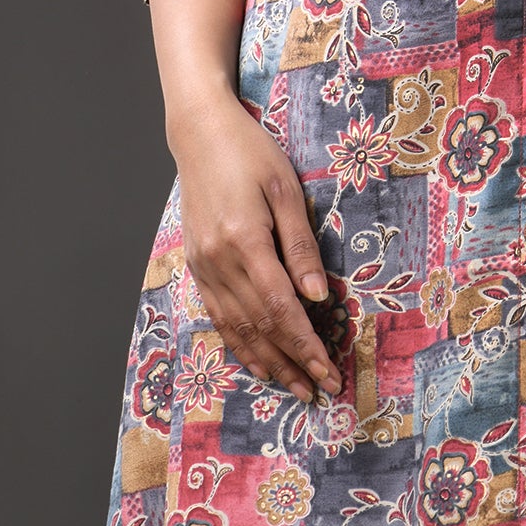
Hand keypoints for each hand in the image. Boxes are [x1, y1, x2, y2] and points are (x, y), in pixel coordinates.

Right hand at [169, 94, 341, 404]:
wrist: (199, 134)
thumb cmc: (249, 152)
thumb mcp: (284, 188)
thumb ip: (300, 244)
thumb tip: (318, 295)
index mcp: (245, 241)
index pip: (281, 308)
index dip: (305, 344)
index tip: (329, 369)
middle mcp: (219, 262)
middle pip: (260, 326)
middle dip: (292, 362)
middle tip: (319, 391)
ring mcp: (203, 267)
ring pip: (236, 328)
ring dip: (266, 361)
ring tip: (293, 387)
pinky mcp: (197, 265)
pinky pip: (218, 316)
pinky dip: (238, 343)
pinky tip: (255, 360)